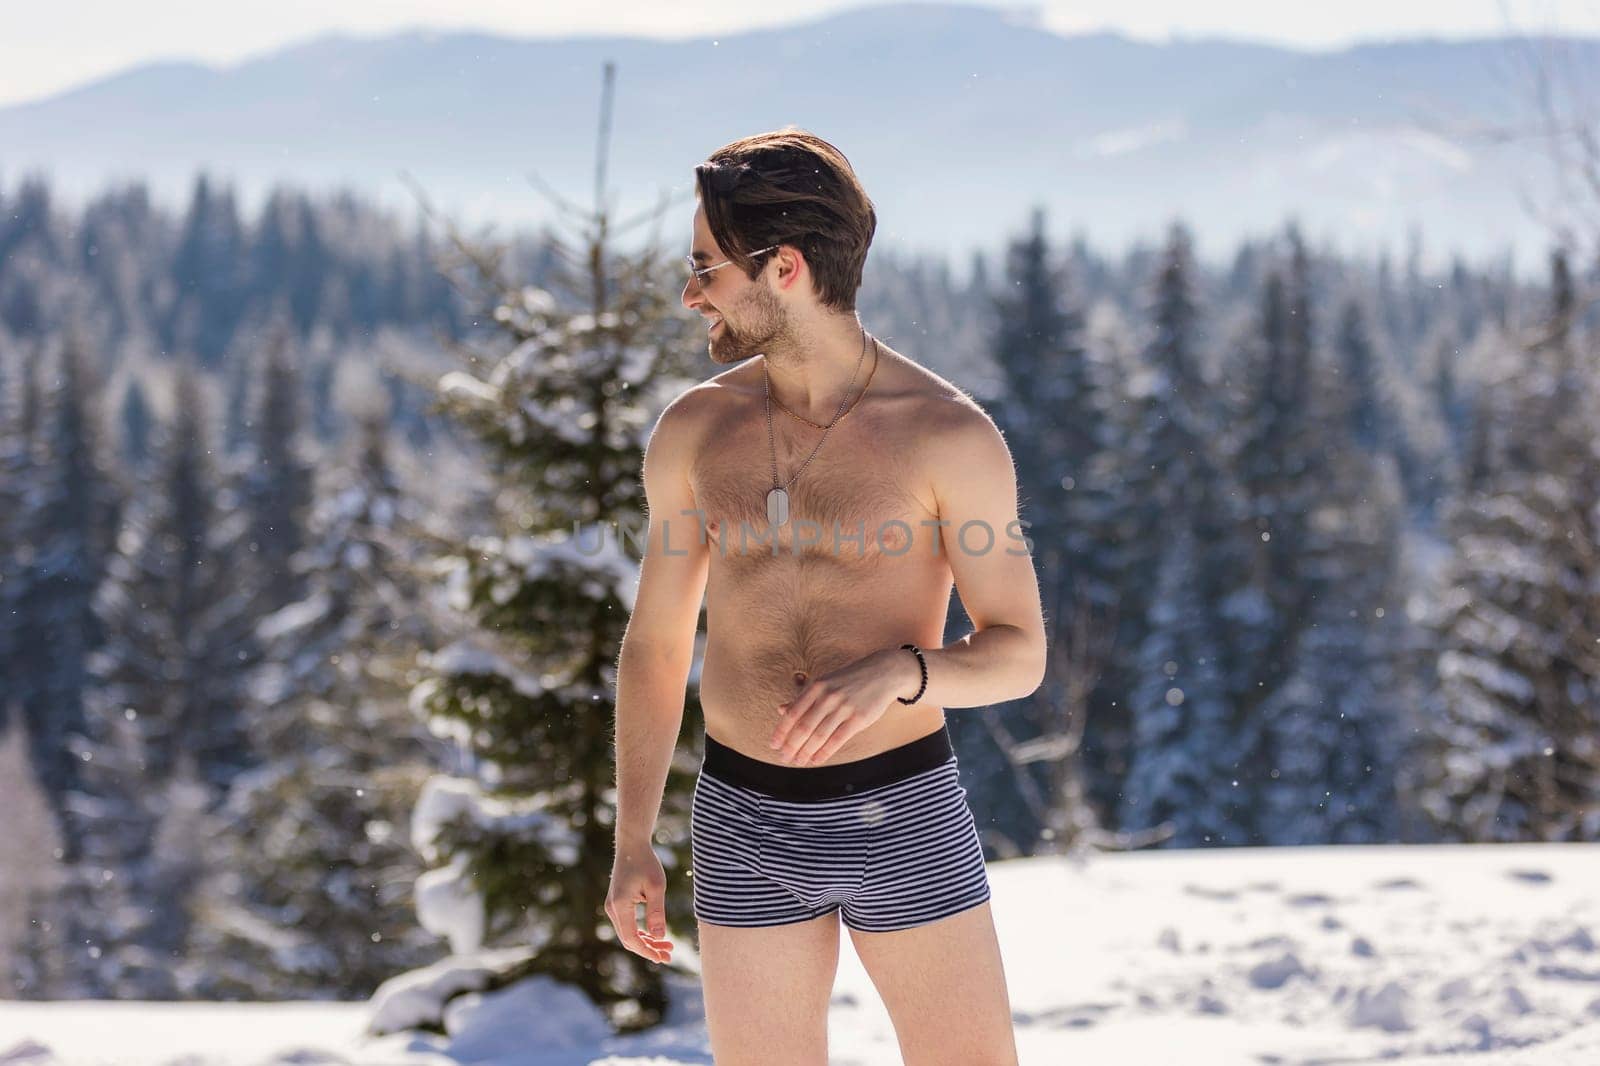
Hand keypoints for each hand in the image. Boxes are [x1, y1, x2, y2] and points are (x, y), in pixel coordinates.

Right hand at [605, 840, 672, 964]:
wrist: (631, 845)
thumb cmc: (646, 862)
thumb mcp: (657, 886)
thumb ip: (657, 913)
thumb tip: (659, 937)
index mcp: (620, 905)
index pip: (631, 938)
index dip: (647, 951)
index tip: (662, 958)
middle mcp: (612, 908)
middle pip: (628, 939)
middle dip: (648, 949)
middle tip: (669, 956)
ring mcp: (612, 907)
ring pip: (627, 934)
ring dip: (646, 942)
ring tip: (667, 947)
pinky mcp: (617, 904)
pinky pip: (627, 925)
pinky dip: (641, 933)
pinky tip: (656, 936)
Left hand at [769, 647, 917, 765]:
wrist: (882, 673)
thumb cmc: (849, 680)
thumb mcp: (824, 683)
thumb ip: (802, 697)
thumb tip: (781, 709)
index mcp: (816, 687)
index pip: (793, 713)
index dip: (781, 731)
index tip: (774, 745)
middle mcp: (828, 696)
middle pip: (803, 727)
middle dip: (791, 746)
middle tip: (784, 758)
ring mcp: (844, 707)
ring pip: (819, 736)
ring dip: (806, 752)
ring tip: (798, 761)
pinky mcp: (858, 718)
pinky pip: (837, 740)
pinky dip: (824, 752)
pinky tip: (816, 760)